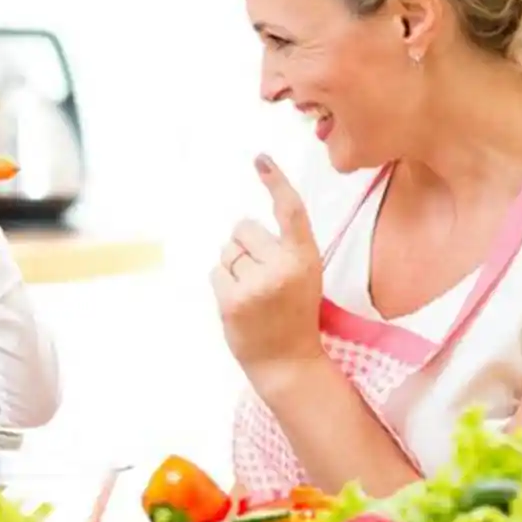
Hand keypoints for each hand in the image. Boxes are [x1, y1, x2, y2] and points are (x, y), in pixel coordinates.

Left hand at [211, 154, 324, 387]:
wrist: (288, 362)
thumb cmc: (294, 314)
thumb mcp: (304, 275)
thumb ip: (283, 248)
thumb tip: (240, 225)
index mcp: (305, 257)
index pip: (290, 210)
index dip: (275, 182)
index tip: (259, 159)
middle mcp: (282, 266)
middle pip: (243, 228)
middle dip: (245, 244)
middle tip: (260, 273)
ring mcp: (255, 284)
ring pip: (227, 250)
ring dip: (234, 265)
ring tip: (252, 291)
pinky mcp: (232, 300)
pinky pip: (216, 271)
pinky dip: (223, 282)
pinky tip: (240, 301)